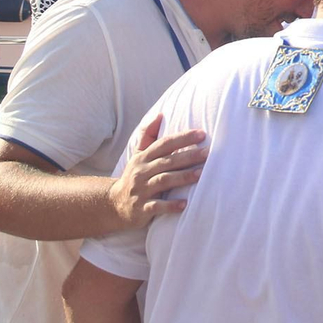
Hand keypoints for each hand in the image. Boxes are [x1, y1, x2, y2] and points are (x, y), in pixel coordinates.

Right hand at [108, 114, 207, 228]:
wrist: (114, 204)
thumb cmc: (134, 176)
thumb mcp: (138, 155)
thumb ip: (148, 135)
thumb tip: (160, 114)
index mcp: (143, 157)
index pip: (164, 144)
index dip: (183, 138)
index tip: (202, 134)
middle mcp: (141, 172)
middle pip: (167, 161)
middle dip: (188, 156)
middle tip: (208, 153)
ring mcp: (141, 190)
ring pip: (163, 181)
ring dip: (182, 177)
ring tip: (200, 174)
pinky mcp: (141, 208)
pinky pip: (156, 206)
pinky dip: (170, 206)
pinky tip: (185, 204)